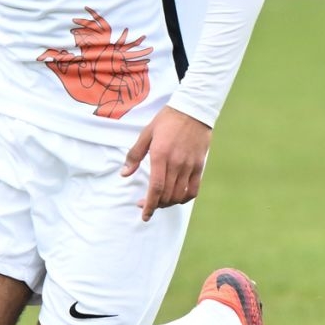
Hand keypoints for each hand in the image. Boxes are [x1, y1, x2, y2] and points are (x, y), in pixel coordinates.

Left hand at [120, 106, 212, 221]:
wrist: (193, 109)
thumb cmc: (167, 120)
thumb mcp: (146, 134)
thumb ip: (134, 155)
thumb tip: (124, 174)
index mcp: (160, 156)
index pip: (155, 188)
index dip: (149, 205)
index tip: (144, 215)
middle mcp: (176, 163)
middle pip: (167, 195)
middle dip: (155, 205)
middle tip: (146, 205)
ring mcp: (189, 166)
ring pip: (179, 195)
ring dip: (168, 203)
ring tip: (159, 201)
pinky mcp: (199, 165)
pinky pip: (193, 189)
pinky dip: (184, 198)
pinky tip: (176, 198)